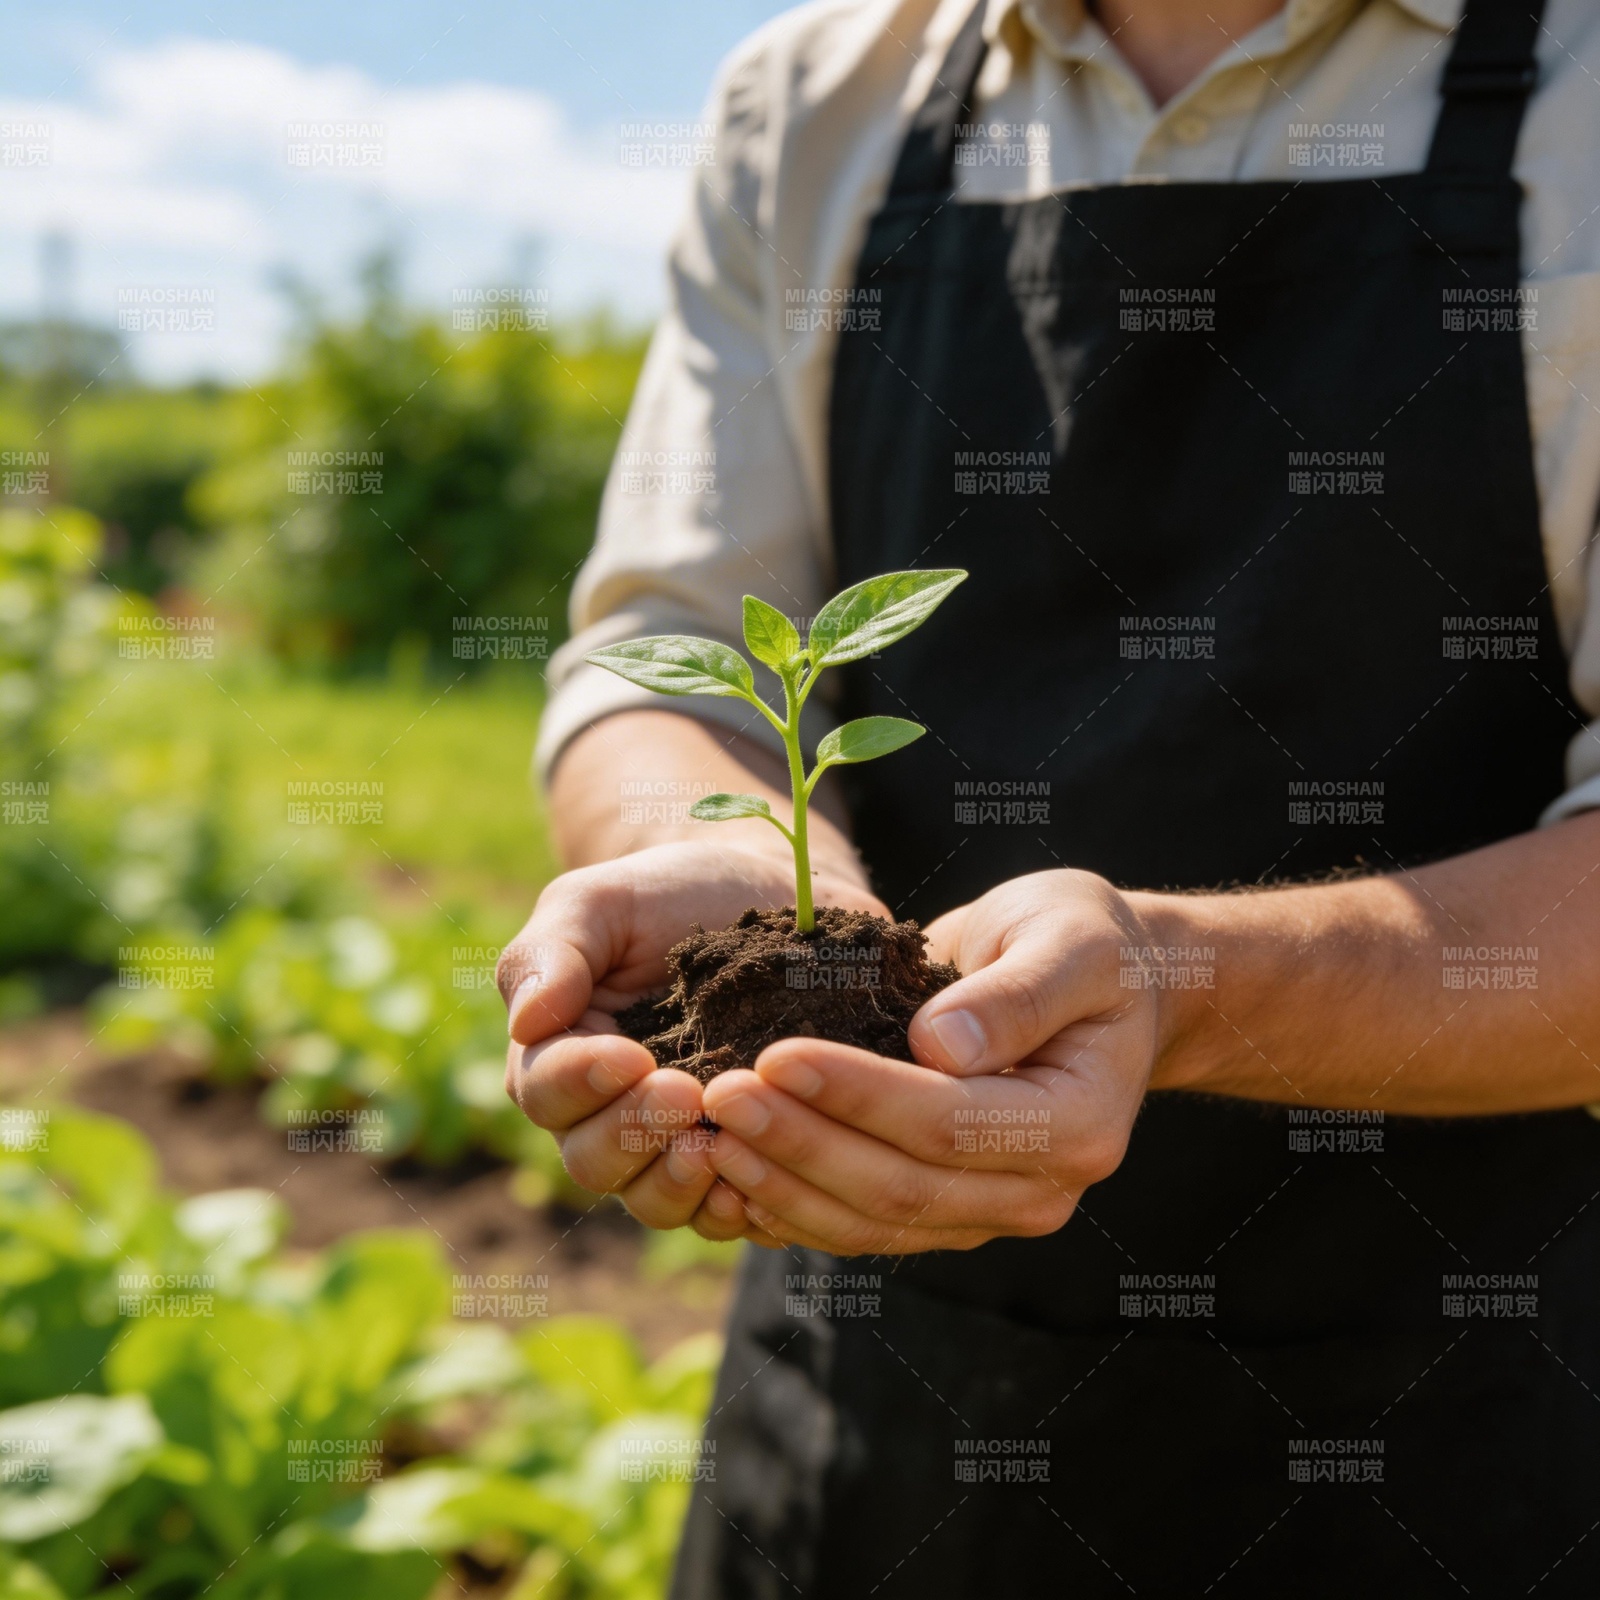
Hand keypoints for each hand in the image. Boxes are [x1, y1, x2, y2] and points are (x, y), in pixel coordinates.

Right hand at [499, 839, 887, 1235]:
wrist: (768, 899)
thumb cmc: (670, 895)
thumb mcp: (602, 902)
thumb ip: (553, 951)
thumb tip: (525, 1020)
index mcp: (561, 1055)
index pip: (546, 1091)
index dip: (582, 1083)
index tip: (630, 1055)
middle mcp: (608, 1115)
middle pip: (593, 1161)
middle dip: (633, 1134)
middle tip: (684, 1095)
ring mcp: (674, 1145)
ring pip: (652, 1201)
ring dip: (679, 1183)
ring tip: (715, 1145)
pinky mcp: (740, 1160)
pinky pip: (726, 1214)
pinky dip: (737, 1211)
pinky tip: (759, 1186)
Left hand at [696, 869, 1159, 1254]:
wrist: (1105, 986)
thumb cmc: (1086, 946)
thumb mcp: (1070, 941)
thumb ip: (1015, 994)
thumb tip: (939, 1044)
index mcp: (1077, 1126)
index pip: (948, 1124)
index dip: (858, 1096)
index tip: (776, 1054)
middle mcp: (1037, 1191)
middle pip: (900, 1186)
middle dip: (801, 1143)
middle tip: (719, 1096)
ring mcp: (989, 1211)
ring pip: (871, 1222)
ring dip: (783, 1184)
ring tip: (708, 1134)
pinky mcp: (946, 1212)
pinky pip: (861, 1227)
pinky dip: (794, 1207)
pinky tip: (732, 1175)